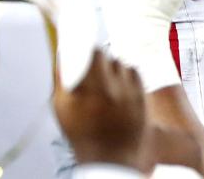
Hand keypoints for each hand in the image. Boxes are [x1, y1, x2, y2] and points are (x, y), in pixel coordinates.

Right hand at [54, 51, 145, 168]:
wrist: (112, 160)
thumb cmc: (85, 137)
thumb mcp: (63, 110)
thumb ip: (61, 80)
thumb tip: (63, 56)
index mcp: (86, 89)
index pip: (88, 53)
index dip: (83, 46)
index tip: (80, 43)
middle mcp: (109, 87)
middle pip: (104, 54)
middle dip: (96, 58)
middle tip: (91, 67)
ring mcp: (127, 90)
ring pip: (119, 62)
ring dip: (112, 66)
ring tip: (106, 81)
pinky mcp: (142, 95)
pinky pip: (134, 71)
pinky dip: (126, 74)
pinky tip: (120, 85)